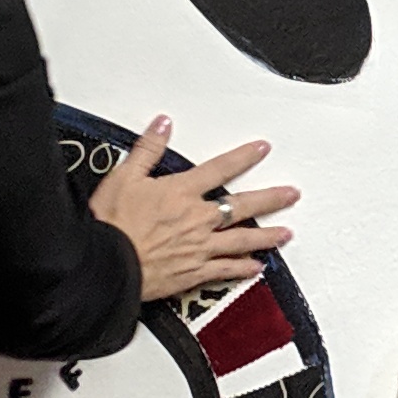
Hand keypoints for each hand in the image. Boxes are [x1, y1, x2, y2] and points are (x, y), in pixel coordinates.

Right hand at [89, 115, 298, 301]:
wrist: (106, 265)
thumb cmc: (112, 224)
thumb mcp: (124, 177)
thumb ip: (147, 150)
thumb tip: (163, 125)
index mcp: (180, 193)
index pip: (220, 169)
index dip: (243, 157)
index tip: (262, 150)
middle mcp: (197, 219)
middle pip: (242, 206)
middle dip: (270, 199)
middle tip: (291, 195)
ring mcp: (199, 247)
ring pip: (242, 239)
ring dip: (267, 236)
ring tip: (286, 233)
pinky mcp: (194, 272)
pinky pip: (226, 270)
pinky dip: (244, 269)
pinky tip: (257, 268)